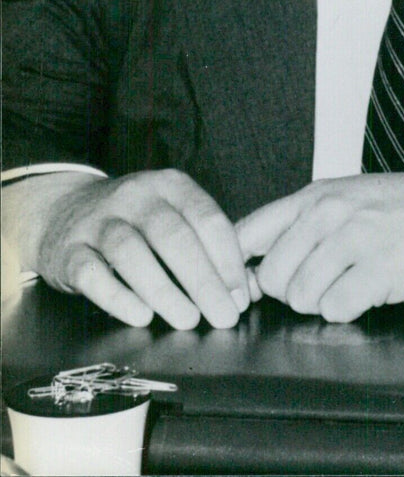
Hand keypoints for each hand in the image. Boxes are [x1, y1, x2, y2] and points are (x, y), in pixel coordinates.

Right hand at [4, 169, 248, 328]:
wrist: (62, 211)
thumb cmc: (134, 221)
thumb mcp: (170, 212)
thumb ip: (201, 241)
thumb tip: (238, 290)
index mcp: (170, 185)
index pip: (207, 218)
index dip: (228, 259)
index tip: (241, 296)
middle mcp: (135, 196)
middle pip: (173, 236)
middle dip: (203, 280)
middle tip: (223, 316)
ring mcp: (98, 221)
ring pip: (131, 252)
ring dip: (164, 290)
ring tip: (188, 319)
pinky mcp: (68, 250)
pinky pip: (91, 273)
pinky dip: (117, 297)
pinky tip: (141, 316)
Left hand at [237, 159, 403, 322]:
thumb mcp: (347, 199)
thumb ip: (300, 227)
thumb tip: (252, 270)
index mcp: (314, 196)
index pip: (247, 235)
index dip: (240, 271)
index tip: (250, 290)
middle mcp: (329, 213)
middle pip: (272, 276)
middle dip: (292, 292)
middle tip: (325, 283)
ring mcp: (355, 239)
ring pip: (302, 297)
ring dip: (324, 302)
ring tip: (353, 284)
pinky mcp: (381, 269)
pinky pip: (337, 308)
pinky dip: (350, 310)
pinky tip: (370, 292)